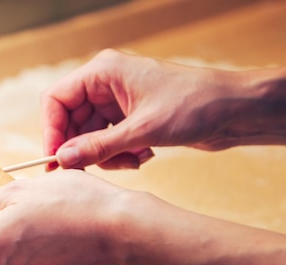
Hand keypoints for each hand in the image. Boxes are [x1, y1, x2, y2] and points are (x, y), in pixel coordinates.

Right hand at [41, 49, 285, 169]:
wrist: (234, 110)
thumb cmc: (194, 105)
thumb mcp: (141, 130)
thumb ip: (98, 146)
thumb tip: (63, 159)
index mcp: (103, 72)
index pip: (56, 99)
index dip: (51, 130)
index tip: (55, 159)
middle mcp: (106, 84)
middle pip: (71, 121)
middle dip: (82, 148)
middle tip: (89, 170)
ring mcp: (118, 102)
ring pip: (89, 135)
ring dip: (105, 155)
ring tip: (131, 161)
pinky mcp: (130, 118)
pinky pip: (108, 141)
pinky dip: (119, 155)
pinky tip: (143, 155)